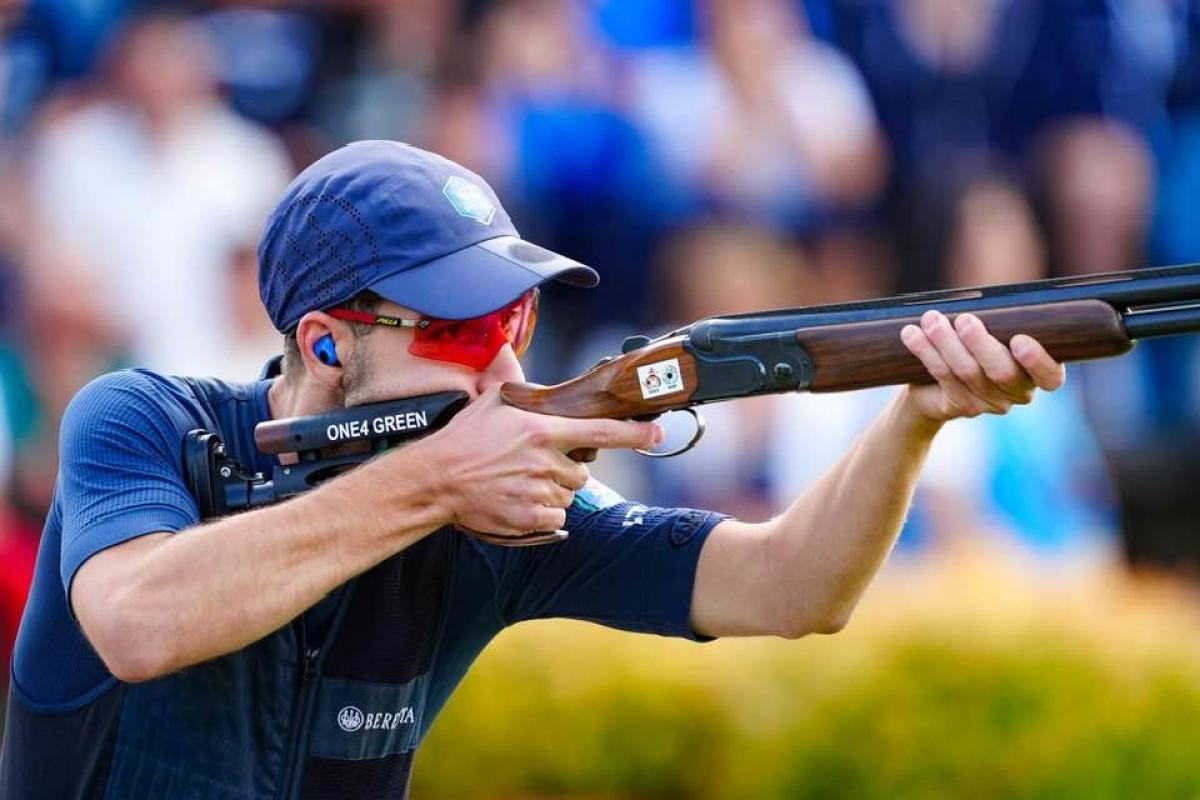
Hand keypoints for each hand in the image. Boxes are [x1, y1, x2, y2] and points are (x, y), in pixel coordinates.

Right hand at [419, 385, 662, 542]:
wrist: (437, 479)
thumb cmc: (464, 439)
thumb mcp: (492, 402)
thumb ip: (521, 387)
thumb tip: (522, 365)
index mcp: (542, 430)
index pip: (601, 431)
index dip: (635, 434)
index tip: (659, 433)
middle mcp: (546, 461)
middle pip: (582, 469)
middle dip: (566, 467)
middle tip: (533, 463)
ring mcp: (540, 490)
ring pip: (569, 493)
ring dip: (553, 489)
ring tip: (519, 480)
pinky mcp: (531, 516)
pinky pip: (557, 516)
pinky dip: (544, 511)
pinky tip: (519, 499)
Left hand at [899, 310, 1065, 424]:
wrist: (937, 381)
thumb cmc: (975, 342)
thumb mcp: (993, 328)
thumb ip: (999, 319)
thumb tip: (986, 297)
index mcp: (1038, 372)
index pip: (1051, 376)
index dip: (1038, 361)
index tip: (1019, 340)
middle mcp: (1018, 392)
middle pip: (1003, 373)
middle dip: (981, 344)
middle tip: (964, 320)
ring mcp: (990, 403)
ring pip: (968, 373)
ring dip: (946, 342)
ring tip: (931, 319)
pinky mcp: (961, 406)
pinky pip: (943, 376)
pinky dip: (926, 352)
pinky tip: (912, 334)